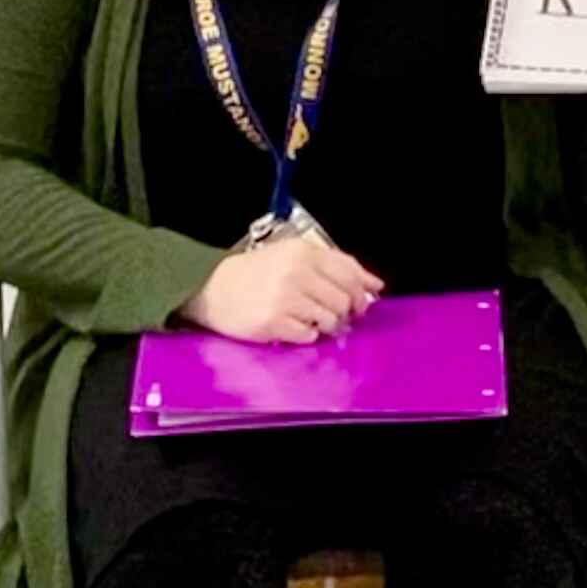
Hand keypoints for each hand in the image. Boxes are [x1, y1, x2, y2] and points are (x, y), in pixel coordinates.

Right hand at [183, 236, 381, 344]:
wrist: (211, 288)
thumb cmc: (254, 273)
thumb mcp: (293, 257)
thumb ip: (334, 266)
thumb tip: (375, 285)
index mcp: (303, 252)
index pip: (349, 273)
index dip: (361, 292)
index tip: (361, 302)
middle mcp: (296, 273)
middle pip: (343, 299)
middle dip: (344, 312)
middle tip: (335, 315)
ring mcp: (285, 298)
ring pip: (329, 319)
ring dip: (326, 324)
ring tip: (309, 319)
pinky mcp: (273, 322)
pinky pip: (308, 334)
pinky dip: (306, 334)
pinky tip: (292, 325)